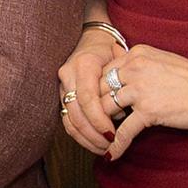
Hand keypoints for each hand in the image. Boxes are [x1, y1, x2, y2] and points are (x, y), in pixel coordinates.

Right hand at [58, 24, 122, 156]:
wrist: (91, 39)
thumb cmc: (111, 49)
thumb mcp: (121, 59)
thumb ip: (123, 81)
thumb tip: (125, 110)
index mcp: (83, 65)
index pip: (87, 99)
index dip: (99, 120)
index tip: (113, 134)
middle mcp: (68, 75)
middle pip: (76, 113)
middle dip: (93, 134)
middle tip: (110, 146)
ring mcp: (62, 86)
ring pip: (69, 120)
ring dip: (86, 138)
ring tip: (104, 148)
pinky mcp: (61, 96)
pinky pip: (67, 120)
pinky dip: (80, 135)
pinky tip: (95, 143)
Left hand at [97, 42, 187, 159]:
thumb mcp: (160, 59)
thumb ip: (136, 60)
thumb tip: (113, 52)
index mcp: (136, 54)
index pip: (102, 72)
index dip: (97, 90)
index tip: (96, 105)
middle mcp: (135, 68)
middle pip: (98, 89)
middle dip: (93, 109)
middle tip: (92, 124)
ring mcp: (141, 89)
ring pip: (105, 109)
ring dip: (101, 126)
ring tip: (99, 139)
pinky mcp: (149, 110)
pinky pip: (123, 131)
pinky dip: (115, 145)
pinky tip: (111, 155)